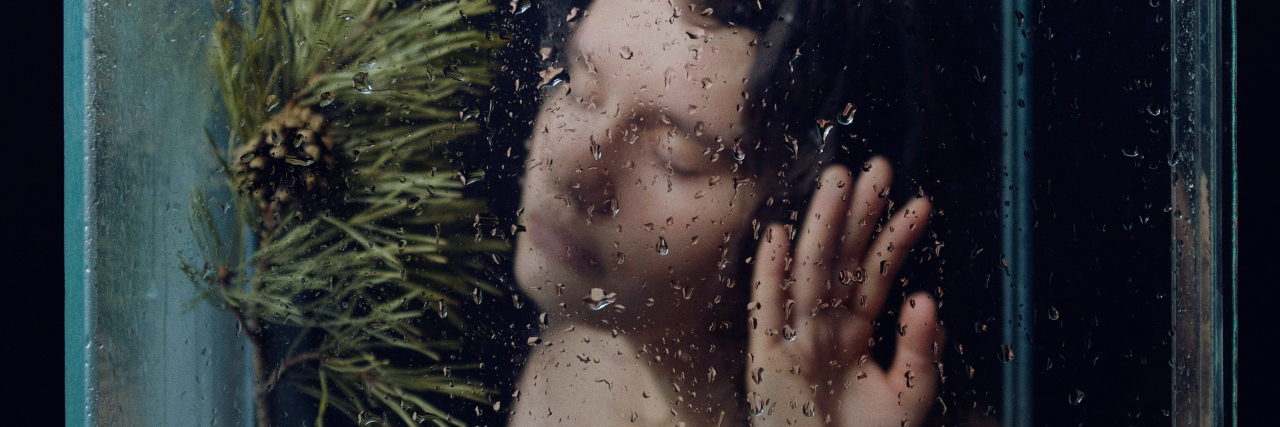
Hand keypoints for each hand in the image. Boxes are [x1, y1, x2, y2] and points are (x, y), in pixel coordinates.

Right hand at [745, 158, 943, 425]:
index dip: (896, 238)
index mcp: (855, 331)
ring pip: (809, 271)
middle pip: (842, 258)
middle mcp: (824, 325)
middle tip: (877, 168)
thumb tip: (924, 298)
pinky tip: (776, 234)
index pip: (878, 273)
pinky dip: (769, 273)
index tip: (919, 202)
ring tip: (839, 183)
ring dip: (822, 226)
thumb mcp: (908, 396)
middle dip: (859, 213)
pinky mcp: (766, 357)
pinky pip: (767, 308)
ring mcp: (794, 336)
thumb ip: (919, 349)